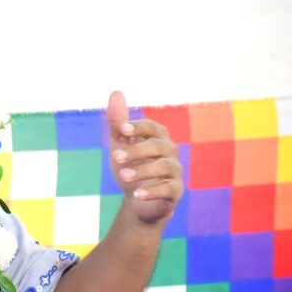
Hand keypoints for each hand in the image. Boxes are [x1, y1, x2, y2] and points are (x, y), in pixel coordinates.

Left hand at [106, 91, 183, 225]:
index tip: (121, 130)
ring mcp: (175, 171)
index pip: (152, 127)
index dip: (138, 127)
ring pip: (165, 166)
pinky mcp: (176, 191)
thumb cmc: (129, 165)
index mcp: (157, 137)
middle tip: (115, 157)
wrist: (135, 199)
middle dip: (136, 151)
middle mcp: (170, 151)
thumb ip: (117, 122)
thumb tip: (116, 92)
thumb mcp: (119, 144)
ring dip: (143, 170)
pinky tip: (136, 194)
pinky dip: (153, 191)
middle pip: (158, 146)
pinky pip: (169, 189)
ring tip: (123, 175)